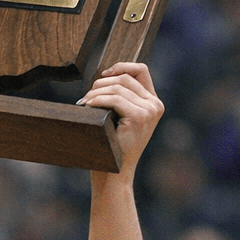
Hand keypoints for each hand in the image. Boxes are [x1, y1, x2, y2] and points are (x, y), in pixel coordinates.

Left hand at [81, 62, 163, 177]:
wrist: (114, 172)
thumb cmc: (111, 146)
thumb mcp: (119, 118)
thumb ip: (120, 98)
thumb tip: (104, 77)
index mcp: (153, 102)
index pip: (140, 70)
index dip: (121, 67)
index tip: (103, 75)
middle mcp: (155, 105)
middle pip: (125, 78)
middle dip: (101, 84)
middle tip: (86, 98)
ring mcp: (149, 110)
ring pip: (117, 87)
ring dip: (95, 93)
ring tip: (84, 103)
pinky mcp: (139, 117)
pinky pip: (114, 99)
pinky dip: (97, 100)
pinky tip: (88, 106)